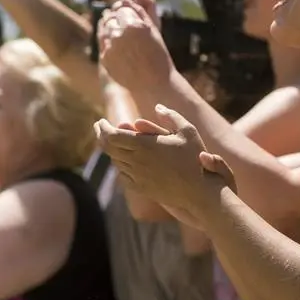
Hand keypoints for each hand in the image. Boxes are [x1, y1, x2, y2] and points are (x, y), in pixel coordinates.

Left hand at [95, 104, 235, 227]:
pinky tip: (121, 159)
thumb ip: (171, 116)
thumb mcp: (187, 131)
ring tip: (110, 140)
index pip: (111, 136)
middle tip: (100, 126)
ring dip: (110, 149)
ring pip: (115, 161)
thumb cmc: (196, 159)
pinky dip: (119, 165)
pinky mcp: (141, 188)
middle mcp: (136, 161)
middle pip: (108, 148)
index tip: (101, 121)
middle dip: (101, 135)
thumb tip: (158, 107)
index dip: (103, 127)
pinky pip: (122, 175)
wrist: (199, 191)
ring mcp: (137, 176)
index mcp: (144, 145)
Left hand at [98, 0, 173, 91]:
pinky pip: (103, 42)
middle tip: (127, 27)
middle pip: (112, 17)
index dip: (126, 10)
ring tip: (124, 39)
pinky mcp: (105, 58)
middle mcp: (120, 35)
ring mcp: (110, 47)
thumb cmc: (158, 55)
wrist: (153, 84)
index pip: (122, 7)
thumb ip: (143, 7)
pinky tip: (119, 47)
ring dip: (112, 29)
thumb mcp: (153, 29)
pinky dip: (109, 41)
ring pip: (106, 28)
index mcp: (134, 25)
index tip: (131, 17)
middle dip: (118, 19)